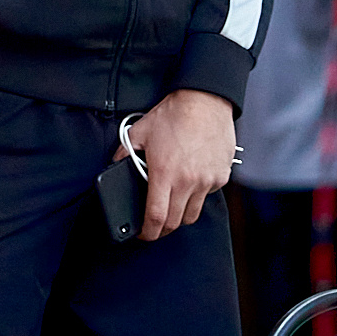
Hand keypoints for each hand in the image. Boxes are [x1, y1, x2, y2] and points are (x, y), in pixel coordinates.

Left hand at [124, 88, 233, 241]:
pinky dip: (197, 195)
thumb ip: (124, 153)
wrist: (205, 101)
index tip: (143, 234)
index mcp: (164, 174)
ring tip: (172, 204)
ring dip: (180, 215)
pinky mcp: (221, 176)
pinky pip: (207, 196)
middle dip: (162, 228)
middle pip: (175, 222)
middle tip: (155, 224)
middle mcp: (187, 182)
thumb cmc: (173, 115)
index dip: (148, 232)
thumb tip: (115, 167)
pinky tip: (190, 181)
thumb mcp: (139, 132)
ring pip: (193, 214)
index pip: (156, 218)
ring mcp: (207, 181)